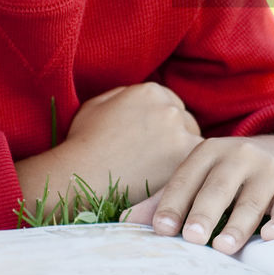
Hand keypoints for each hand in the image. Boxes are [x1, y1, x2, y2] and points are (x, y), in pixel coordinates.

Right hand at [15, 82, 202, 216]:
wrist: (79, 175)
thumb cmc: (83, 142)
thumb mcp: (97, 104)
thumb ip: (124, 94)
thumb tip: (140, 97)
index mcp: (151, 91)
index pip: (169, 103)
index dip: (162, 122)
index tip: (154, 138)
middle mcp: (170, 109)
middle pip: (185, 122)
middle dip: (176, 136)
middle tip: (160, 158)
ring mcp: (181, 135)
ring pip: (193, 143)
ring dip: (183, 155)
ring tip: (163, 172)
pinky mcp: (185, 162)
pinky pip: (193, 166)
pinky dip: (185, 174)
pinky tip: (169, 182)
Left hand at [123, 134, 273, 254]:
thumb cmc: (227, 175)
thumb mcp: (198, 178)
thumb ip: (165, 199)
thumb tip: (125, 222)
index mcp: (208, 152)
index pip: (187, 178)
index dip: (173, 203)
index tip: (161, 230)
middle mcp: (239, 156)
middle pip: (219, 187)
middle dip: (205, 212)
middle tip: (193, 238)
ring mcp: (268, 170)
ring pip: (251, 200)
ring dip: (238, 225)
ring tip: (223, 246)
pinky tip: (272, 236)